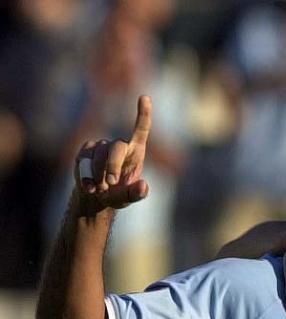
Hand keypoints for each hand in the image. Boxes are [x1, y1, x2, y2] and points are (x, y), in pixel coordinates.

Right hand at [74, 95, 151, 212]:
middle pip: (116, 148)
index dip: (143, 114)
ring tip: (101, 189)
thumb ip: (136, 193)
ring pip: (98, 156)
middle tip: (110, 184)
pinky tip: (89, 187)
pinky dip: (86, 176)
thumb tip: (143, 186)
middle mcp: (118, 145)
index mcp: (135, 152)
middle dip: (112, 166)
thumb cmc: (118, 194)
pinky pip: (84, 160)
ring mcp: (101, 146)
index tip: (145, 97)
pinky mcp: (85, 151)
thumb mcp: (129, 198)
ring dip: (98, 175)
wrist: (97, 197)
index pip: (140, 130)